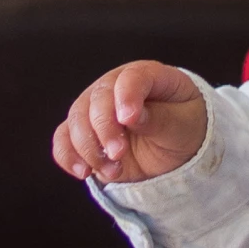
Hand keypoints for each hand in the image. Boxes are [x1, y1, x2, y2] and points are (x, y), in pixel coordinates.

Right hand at [52, 61, 206, 184]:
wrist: (175, 152)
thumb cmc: (185, 128)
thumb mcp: (184, 125)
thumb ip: (160, 119)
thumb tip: (131, 116)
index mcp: (148, 76)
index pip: (132, 77)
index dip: (127, 96)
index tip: (129, 119)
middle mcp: (117, 87)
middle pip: (98, 99)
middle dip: (104, 129)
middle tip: (118, 154)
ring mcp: (97, 108)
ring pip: (76, 119)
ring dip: (88, 148)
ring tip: (113, 170)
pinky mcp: (85, 133)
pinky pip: (64, 139)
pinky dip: (68, 156)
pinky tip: (84, 172)